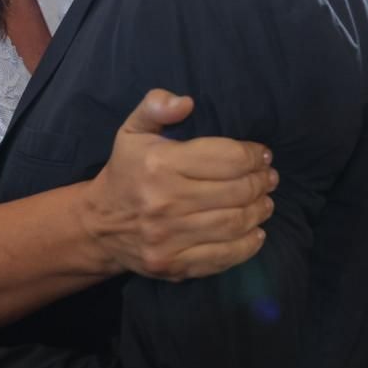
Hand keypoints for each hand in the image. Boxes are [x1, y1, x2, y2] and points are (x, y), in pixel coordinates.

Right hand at [79, 89, 275, 281]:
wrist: (98, 225)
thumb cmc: (125, 171)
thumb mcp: (132, 130)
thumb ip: (156, 106)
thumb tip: (186, 102)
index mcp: (159, 163)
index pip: (227, 159)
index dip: (253, 156)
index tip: (262, 155)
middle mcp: (164, 201)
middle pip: (236, 192)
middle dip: (261, 183)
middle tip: (270, 179)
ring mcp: (168, 237)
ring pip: (233, 224)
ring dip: (259, 212)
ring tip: (266, 202)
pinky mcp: (172, 265)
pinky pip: (222, 257)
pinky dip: (247, 246)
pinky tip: (255, 233)